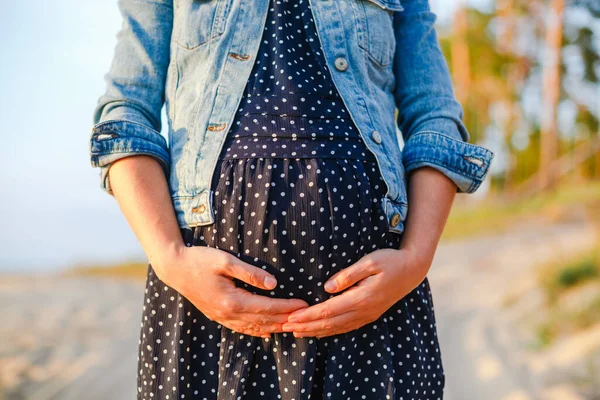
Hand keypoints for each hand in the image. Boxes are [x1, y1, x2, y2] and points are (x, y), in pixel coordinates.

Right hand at [154, 244, 309, 338]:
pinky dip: (256, 331)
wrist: (175, 268)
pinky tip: (266, 333)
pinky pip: (241, 328)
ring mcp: (222, 317)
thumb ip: (250, 272)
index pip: (267, 307)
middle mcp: (228, 313)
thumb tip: (274, 284)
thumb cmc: (200, 260)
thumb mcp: (226, 261)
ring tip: (292, 326)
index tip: (303, 304)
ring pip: (254, 327)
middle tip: (305, 316)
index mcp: (233, 300)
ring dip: (274, 327)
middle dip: (286, 318)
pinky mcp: (217, 315)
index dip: (287, 307)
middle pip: (264, 320)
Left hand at [280, 247, 429, 337]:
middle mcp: (363, 311)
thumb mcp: (370, 261)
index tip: (290, 317)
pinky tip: (318, 332)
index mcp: (361, 297)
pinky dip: (329, 331)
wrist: (412, 270)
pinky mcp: (369, 315)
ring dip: (314, 331)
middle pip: (329, 323)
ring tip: (296, 332)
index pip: (328, 310)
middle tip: (285, 327)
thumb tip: (327, 287)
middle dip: (306, 326)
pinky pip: (345, 327)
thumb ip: (348, 274)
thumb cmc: (390, 260)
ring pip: (336, 328)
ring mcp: (367, 315)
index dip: (307, 315)